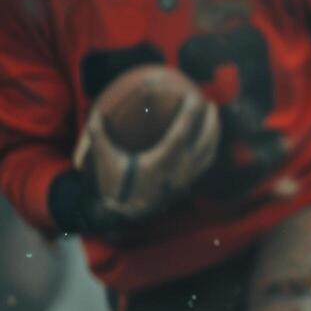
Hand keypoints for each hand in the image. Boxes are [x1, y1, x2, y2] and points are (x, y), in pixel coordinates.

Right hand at [73, 91, 220, 221]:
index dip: (190, 113)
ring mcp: (187, 178)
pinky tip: (208, 139)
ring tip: (213, 117)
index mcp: (162, 161)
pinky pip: (205, 162)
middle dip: (210, 120)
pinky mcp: (189, 184)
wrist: (125, 214)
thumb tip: (96, 113)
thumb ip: (100, 135)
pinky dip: (210, 147)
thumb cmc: (115, 183)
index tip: (194, 96)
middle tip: (209, 103)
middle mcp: (179, 170)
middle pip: (204, 140)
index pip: (182, 132)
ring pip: (209, 152)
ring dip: (214, 132)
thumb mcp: (105, 159)